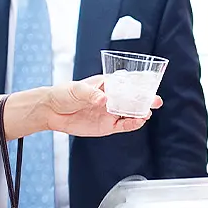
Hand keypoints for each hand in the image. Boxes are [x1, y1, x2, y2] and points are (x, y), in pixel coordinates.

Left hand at [42, 77, 160, 134]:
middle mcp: (113, 98)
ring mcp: (111, 112)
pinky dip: (133, 124)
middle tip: (155, 100)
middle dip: (146, 99)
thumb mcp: (76, 90)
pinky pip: (124, 125)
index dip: (140, 82)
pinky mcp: (108, 126)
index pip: (127, 82)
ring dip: (142, 112)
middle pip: (134, 98)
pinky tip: (139, 122)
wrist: (51, 112)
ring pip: (132, 112)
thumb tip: (104, 100)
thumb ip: (91, 94)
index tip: (151, 83)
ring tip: (147, 112)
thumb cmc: (64, 94)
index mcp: (107, 84)